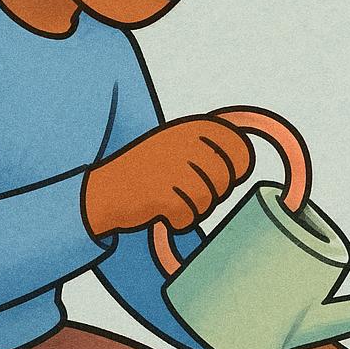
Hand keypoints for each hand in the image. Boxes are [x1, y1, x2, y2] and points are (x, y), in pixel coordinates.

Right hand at [82, 117, 253, 237]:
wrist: (103, 189)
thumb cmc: (145, 170)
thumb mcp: (177, 143)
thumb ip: (209, 145)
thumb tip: (246, 155)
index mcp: (193, 127)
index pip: (239, 149)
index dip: (235, 168)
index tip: (218, 174)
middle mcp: (186, 144)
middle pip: (225, 181)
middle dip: (209, 191)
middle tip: (182, 187)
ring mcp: (175, 169)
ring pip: (208, 201)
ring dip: (192, 207)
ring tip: (169, 196)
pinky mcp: (164, 195)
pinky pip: (189, 218)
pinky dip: (177, 221)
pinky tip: (160, 209)